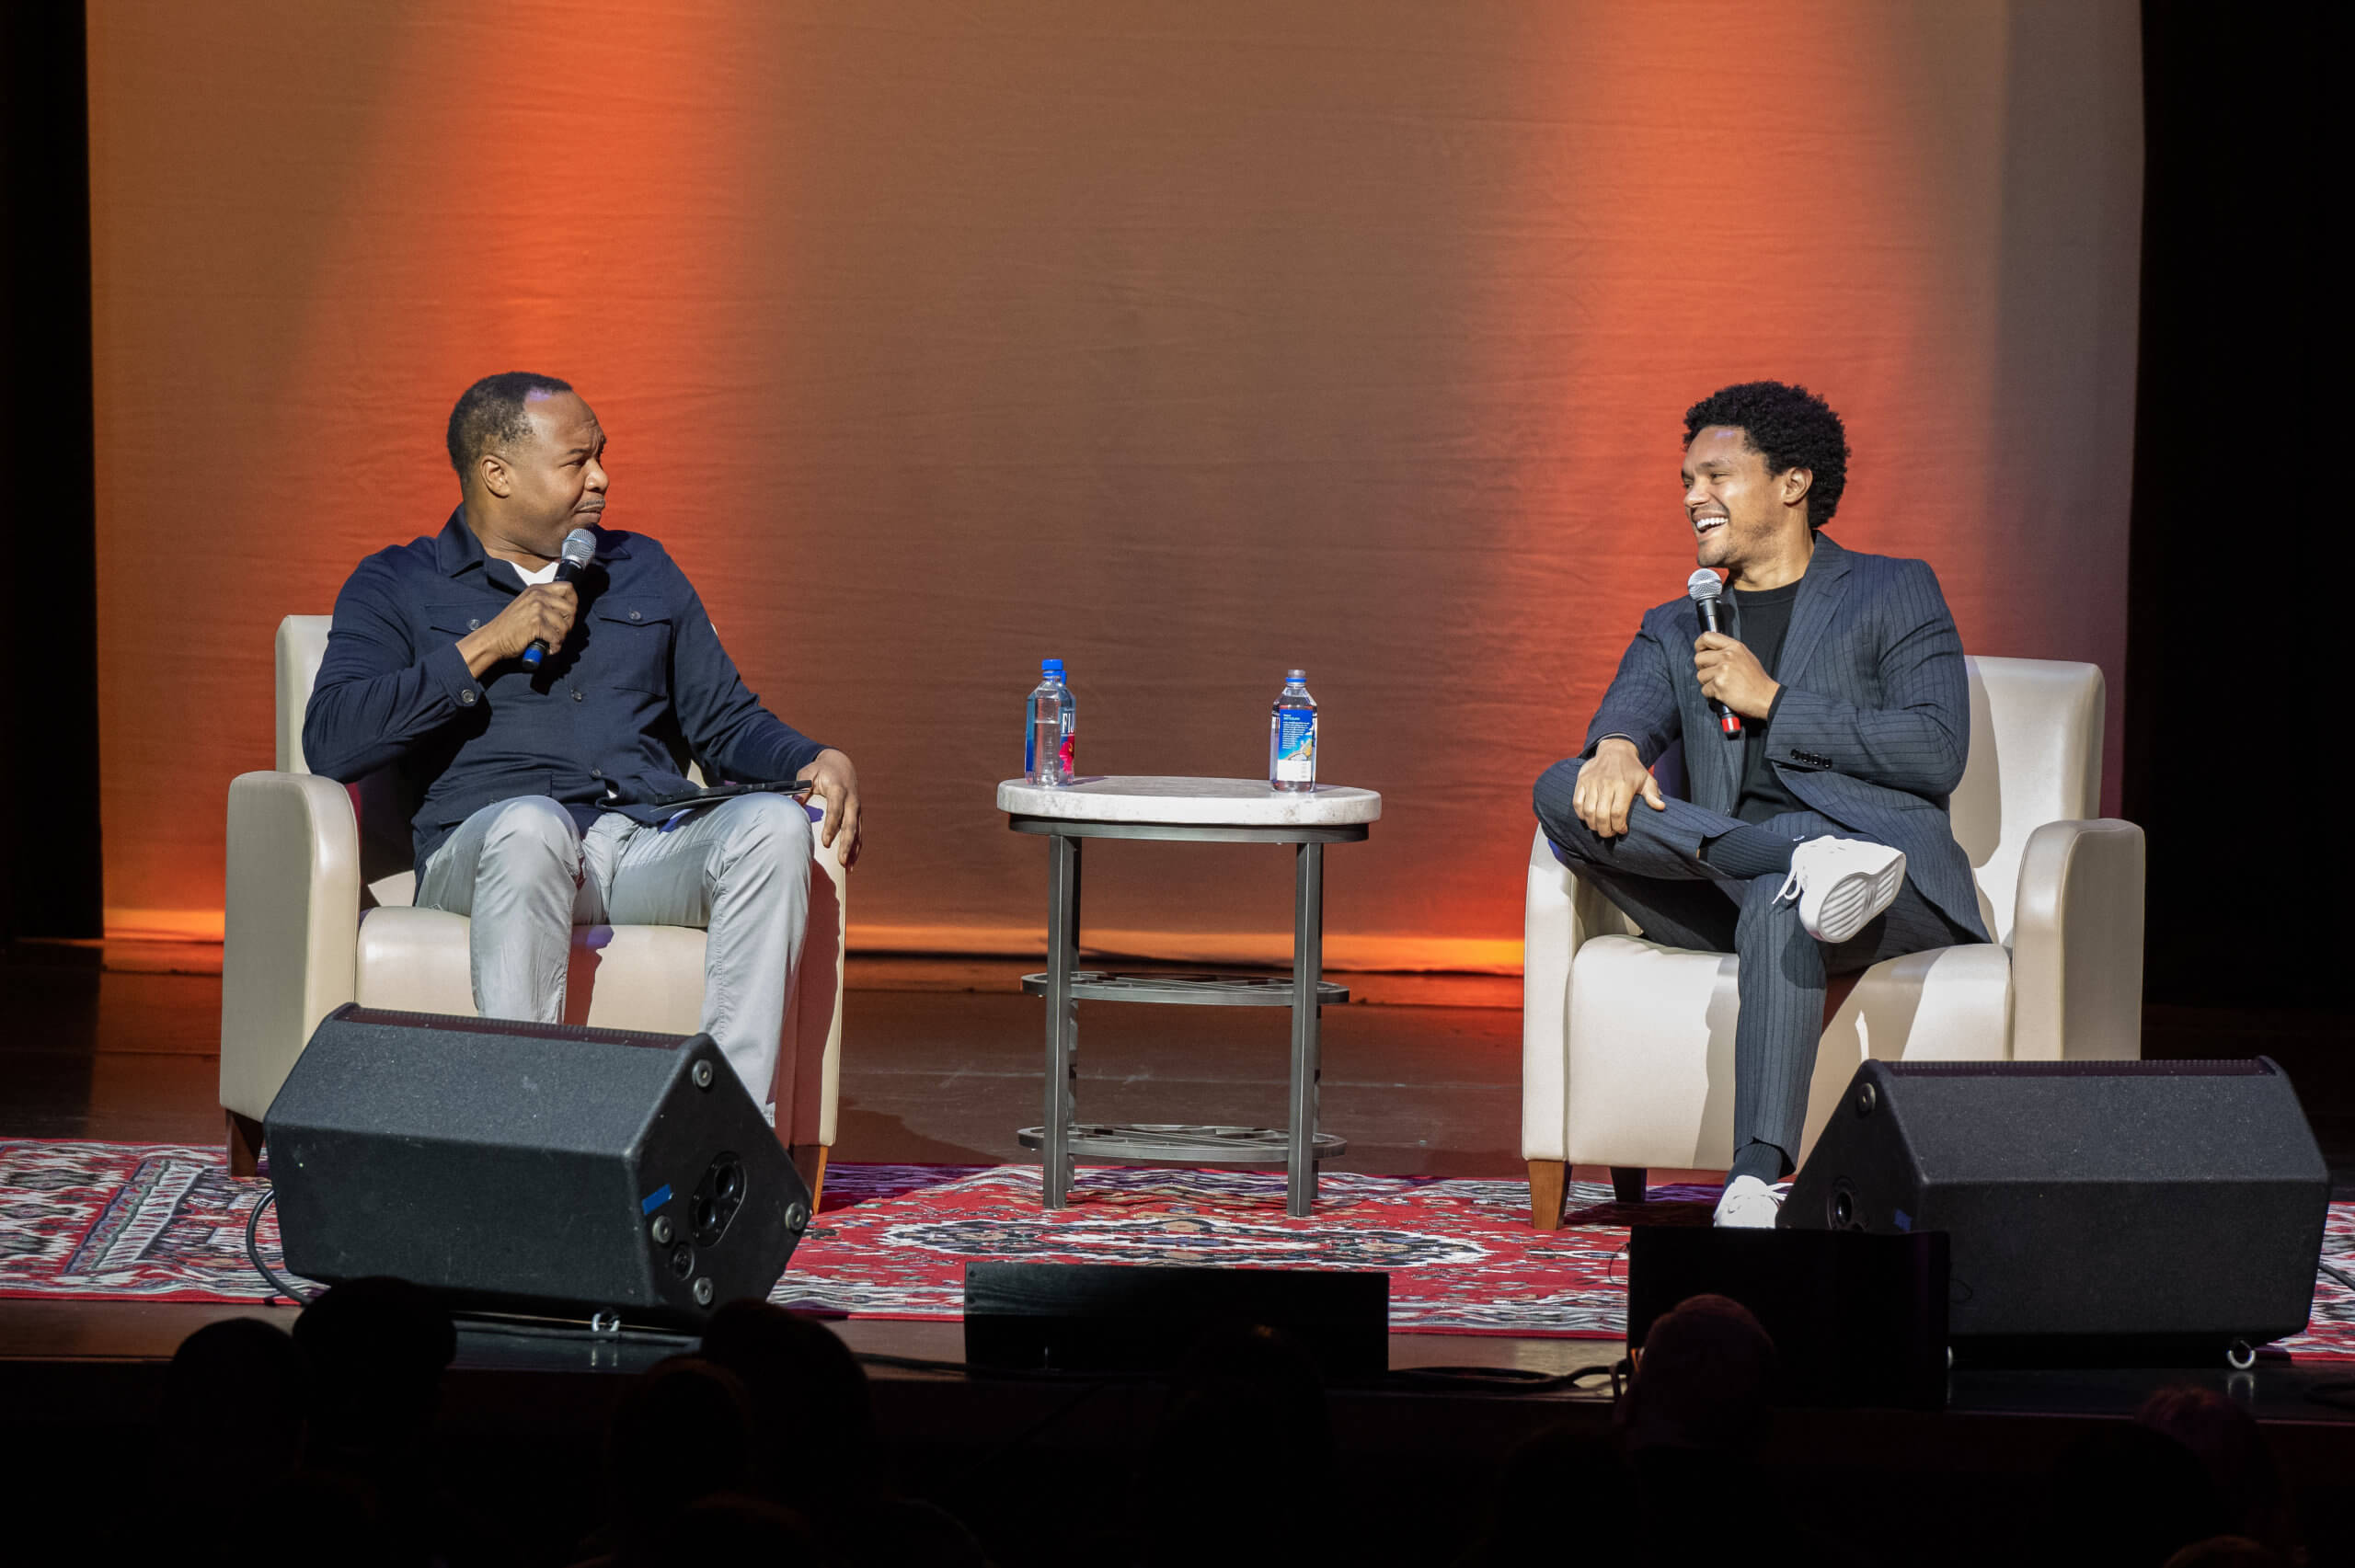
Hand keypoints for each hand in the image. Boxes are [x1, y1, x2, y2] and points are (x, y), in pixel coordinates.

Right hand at [457, 583, 577, 675]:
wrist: (493, 639)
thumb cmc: (510, 626)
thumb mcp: (528, 605)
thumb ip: (545, 603)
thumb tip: (569, 611)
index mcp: (537, 589)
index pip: (568, 588)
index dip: (573, 602)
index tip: (569, 614)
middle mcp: (538, 595)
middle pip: (571, 607)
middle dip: (569, 623)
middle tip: (561, 632)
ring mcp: (537, 608)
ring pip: (565, 624)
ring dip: (562, 637)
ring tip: (553, 641)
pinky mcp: (536, 623)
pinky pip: (557, 637)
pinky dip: (555, 646)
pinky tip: (548, 648)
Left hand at [797, 748, 862, 867]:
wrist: (841, 765)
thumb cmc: (820, 770)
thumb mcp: (808, 773)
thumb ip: (802, 787)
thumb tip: (795, 803)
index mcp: (839, 790)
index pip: (836, 810)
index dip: (832, 827)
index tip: (825, 842)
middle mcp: (851, 800)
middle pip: (850, 825)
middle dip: (846, 844)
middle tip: (840, 861)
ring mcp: (856, 809)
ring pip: (857, 832)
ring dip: (853, 850)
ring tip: (847, 868)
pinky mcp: (858, 815)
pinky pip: (858, 833)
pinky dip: (856, 849)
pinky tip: (850, 863)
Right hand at [1574, 737, 1663, 837]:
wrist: (1615, 750)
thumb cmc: (1632, 770)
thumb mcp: (1647, 780)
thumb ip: (1653, 795)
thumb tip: (1661, 807)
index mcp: (1624, 785)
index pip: (1617, 813)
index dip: (1619, 826)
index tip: (1622, 830)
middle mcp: (1606, 783)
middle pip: (1601, 815)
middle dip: (1605, 831)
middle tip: (1609, 834)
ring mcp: (1592, 782)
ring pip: (1588, 811)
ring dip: (1593, 825)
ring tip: (1600, 828)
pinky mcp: (1582, 781)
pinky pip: (1577, 803)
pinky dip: (1581, 815)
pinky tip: (1589, 818)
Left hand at [1693, 632, 1779, 718]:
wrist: (1765, 697)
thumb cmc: (1756, 680)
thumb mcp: (1746, 656)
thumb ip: (1728, 651)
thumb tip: (1710, 651)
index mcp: (1734, 647)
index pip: (1707, 637)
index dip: (1699, 645)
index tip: (1700, 651)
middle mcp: (1728, 656)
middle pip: (1698, 658)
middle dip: (1702, 668)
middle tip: (1713, 674)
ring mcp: (1723, 670)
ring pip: (1700, 676)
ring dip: (1708, 683)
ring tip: (1722, 684)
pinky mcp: (1719, 685)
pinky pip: (1704, 690)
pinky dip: (1711, 694)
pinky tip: (1724, 692)